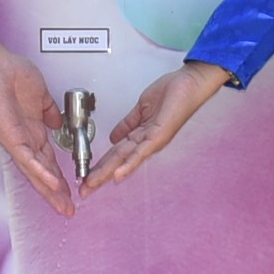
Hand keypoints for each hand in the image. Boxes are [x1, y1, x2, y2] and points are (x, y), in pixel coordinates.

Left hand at [0, 42, 82, 215]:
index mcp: (33, 131)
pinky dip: (40, 172)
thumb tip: (58, 123)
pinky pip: (27, 159)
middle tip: (68, 210)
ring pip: (36, 172)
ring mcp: (17, 141)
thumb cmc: (11, 74)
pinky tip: (52, 183)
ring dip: (50, 190)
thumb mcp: (41, 96)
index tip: (73, 190)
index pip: (49, 161)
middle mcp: (25, 140)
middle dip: (57, 193)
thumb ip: (50, 112)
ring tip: (63, 206)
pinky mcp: (10, 137)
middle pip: (44, 173)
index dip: (61, 177)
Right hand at [84, 60, 234, 187]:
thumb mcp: (141, 109)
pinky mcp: (159, 136)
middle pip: (117, 161)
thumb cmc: (172, 93)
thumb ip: (127, 124)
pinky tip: (118, 175)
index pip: (115, 154)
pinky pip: (141, 152)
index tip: (86, 177)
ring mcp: (152, 141)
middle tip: (83, 190)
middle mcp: (145, 142)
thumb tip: (112, 137)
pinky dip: (129, 164)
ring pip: (125, 160)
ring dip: (107, 174)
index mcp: (140, 135)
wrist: (190, 83)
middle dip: (98, 176)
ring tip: (92, 185)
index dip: (100, 165)